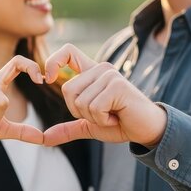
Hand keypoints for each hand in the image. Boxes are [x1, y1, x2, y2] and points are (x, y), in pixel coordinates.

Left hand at [42, 44, 166, 146]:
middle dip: (79, 111)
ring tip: (112, 115)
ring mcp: (109, 75)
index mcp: (92, 73)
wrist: (146, 130)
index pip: (67, 52)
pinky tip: (118, 117)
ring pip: (80, 101)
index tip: (48, 78)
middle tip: (102, 114)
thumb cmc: (120, 124)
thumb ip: (68, 128)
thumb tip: (45, 138)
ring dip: (94, 118)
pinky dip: (103, 120)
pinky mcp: (117, 85)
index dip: (53, 62)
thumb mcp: (89, 125)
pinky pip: (94, 107)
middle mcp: (101, 69)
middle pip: (67, 89)